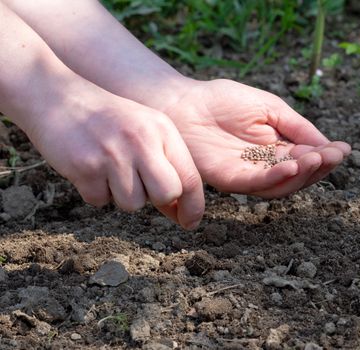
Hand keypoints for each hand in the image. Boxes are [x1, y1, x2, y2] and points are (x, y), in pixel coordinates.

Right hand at [27, 83, 204, 228]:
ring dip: (120, 195)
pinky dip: (94, 191)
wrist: (58, 97)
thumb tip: (182, 211)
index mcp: (163, 131)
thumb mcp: (147, 130)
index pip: (190, 178)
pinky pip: (100, 201)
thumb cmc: (110, 121)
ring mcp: (114, 154)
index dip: (194, 207)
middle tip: (140, 185)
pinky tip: (90, 168)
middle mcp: (142, 141)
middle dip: (157, 200)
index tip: (190, 222)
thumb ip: (167, 163)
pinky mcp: (86, 167)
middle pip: (167, 194)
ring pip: (132, 204)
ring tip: (109, 168)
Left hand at [165, 79, 350, 197]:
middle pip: (299, 175)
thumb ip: (297, 127)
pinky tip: (293, 165)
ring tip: (317, 159)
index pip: (307, 157)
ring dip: (303, 174)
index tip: (344, 149)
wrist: (185, 102)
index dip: (326, 155)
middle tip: (333, 156)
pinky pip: (258, 184)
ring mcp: (248, 175)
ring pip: (282, 185)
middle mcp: (265, 166)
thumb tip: (329, 145)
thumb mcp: (270, 107)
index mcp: (276, 148)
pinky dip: (277, 178)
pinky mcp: (230, 180)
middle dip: (319, 167)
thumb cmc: (224, 100)